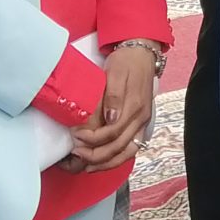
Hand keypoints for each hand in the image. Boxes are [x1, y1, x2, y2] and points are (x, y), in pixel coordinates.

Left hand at [69, 43, 157, 171]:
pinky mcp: (141, 123)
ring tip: (88, 167)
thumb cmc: (126, 61)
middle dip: (96, 156)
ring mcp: (143, 122)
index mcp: (134, 106)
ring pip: (127, 152)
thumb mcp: (116, 73)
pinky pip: (131, 148)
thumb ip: (113, 97)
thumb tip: (110, 119)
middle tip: (76, 155)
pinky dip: (117, 158)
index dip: (93, 139)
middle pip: (120, 148)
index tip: (76, 137)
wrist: (142, 53)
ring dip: (107, 163)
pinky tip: (103, 161)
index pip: (112, 133)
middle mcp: (141, 118)